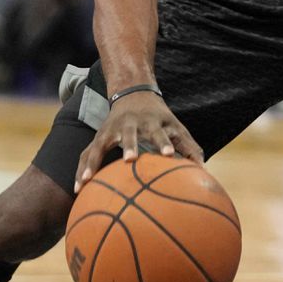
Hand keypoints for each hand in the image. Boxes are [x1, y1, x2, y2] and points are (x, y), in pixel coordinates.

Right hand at [74, 88, 201, 190]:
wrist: (133, 93)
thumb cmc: (160, 118)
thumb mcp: (176, 127)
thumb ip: (189, 147)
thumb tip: (204, 171)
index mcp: (152, 122)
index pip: (160, 132)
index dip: (164, 143)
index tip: (170, 155)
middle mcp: (131, 124)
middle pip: (129, 134)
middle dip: (129, 145)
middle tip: (129, 160)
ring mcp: (112, 129)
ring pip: (100, 144)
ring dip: (93, 161)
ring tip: (86, 180)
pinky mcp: (99, 136)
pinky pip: (88, 154)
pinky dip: (82, 169)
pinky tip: (79, 188)